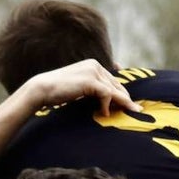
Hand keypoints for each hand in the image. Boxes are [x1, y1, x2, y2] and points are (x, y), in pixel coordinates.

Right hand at [26, 59, 141, 116]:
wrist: (42, 89)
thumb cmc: (59, 92)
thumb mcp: (81, 89)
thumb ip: (94, 91)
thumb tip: (110, 103)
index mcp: (93, 65)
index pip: (113, 82)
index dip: (122, 95)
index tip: (131, 106)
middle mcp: (95, 65)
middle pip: (117, 86)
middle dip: (126, 99)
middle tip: (136, 111)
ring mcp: (92, 71)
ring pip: (115, 90)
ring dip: (122, 103)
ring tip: (129, 114)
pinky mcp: (90, 80)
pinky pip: (107, 94)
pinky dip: (108, 105)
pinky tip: (105, 113)